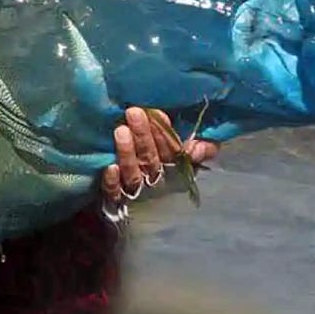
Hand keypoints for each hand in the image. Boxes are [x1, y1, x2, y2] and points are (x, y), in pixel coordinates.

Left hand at [101, 107, 216, 205]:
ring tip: (121, 131)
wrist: (141, 201)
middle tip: (134, 113)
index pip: (172, 152)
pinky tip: (110, 167)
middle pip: (151, 159)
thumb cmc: (165, 157)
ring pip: (133, 173)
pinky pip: (114, 192)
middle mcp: (154, 178)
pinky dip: (112, 181)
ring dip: (127, 152)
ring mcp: (134, 190)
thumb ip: (204, 147)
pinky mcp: (114, 199)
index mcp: (173, 167)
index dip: (166, 135)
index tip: (159, 113)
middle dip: (144, 136)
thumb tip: (199, 147)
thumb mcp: (191, 152)